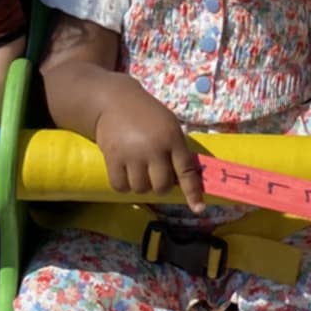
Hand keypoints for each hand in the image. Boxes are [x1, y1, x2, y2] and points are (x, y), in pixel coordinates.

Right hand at [94, 80, 206, 210]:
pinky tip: (124, 172)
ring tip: (137, 168)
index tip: (198, 209)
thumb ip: (177, 150)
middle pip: (161, 186)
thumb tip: (181, 181)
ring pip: (141, 188)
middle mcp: (154, 148)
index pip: (186, 170)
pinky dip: (123, 184)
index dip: (193, 192)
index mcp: (172, 138)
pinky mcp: (113, 158)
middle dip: (159, 185)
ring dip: (140, 184)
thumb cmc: (146, 114)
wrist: (113, 101)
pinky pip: (121, 187)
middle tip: (153, 172)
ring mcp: (132, 154)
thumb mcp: (169, 125)